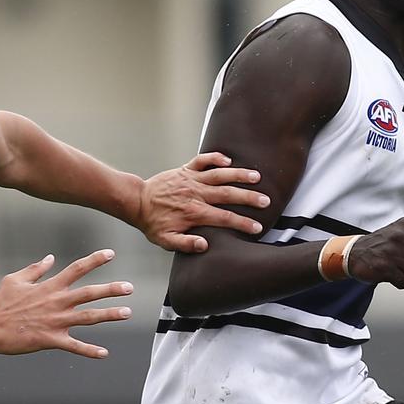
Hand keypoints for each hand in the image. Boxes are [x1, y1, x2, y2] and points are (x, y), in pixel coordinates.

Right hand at [0, 249, 133, 358]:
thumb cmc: (0, 302)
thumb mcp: (15, 279)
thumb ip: (35, 269)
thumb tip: (50, 258)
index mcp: (50, 287)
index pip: (76, 269)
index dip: (94, 260)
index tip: (111, 254)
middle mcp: (57, 302)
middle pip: (89, 293)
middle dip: (111, 289)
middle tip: (129, 287)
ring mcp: (56, 321)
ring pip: (88, 317)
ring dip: (109, 315)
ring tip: (127, 312)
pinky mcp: (51, 339)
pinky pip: (74, 346)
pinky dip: (90, 350)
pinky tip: (104, 353)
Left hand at [138, 152, 267, 252]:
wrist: (137, 202)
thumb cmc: (153, 223)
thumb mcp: (166, 240)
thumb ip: (186, 244)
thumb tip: (205, 245)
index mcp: (194, 213)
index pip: (224, 219)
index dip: (242, 223)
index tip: (257, 227)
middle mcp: (195, 195)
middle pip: (227, 195)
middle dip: (248, 198)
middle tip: (266, 200)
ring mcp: (191, 180)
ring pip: (219, 175)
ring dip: (239, 175)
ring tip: (257, 176)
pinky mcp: (185, 170)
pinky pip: (202, 160)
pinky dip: (214, 157)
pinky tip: (228, 160)